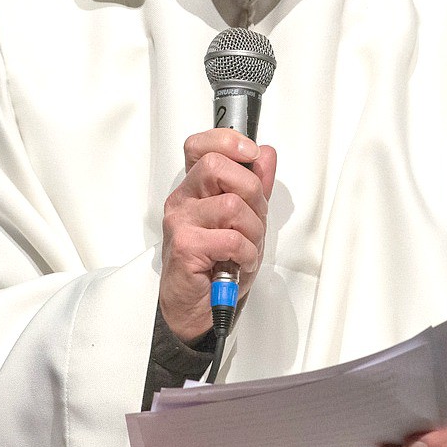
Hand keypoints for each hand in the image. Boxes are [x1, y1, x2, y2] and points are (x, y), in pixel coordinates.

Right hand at [158, 128, 275, 341]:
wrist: (197, 306)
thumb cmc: (217, 263)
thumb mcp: (245, 220)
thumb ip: (255, 186)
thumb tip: (266, 155)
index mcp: (195, 188)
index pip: (200, 146)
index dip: (227, 140)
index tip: (251, 153)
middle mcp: (183, 200)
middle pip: (217, 166)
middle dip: (251, 191)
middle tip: (254, 216)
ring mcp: (180, 222)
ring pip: (232, 204)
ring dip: (253, 230)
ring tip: (247, 246)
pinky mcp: (185, 246)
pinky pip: (231, 238)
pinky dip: (247, 252)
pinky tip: (241, 261)